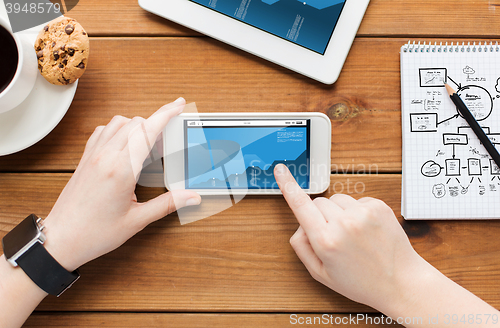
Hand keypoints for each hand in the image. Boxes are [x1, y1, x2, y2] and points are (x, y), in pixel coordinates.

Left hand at [42, 98, 200, 271]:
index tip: (178, 105)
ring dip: (136, 125)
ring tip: (148, 142)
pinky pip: (102, 131)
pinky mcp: (85, 159)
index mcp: (121, 170)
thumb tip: (191, 197)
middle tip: (169, 138)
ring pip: (118, 122)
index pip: (148, 131)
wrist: (62, 239)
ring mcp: (93, 156)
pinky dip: (117, 129)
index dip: (166, 114)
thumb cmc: (95, 233)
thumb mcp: (137, 220)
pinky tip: (124, 143)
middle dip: (156, 122)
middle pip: (135, 123)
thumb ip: (168, 204)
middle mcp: (105, 157)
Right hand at [274, 163, 425, 312]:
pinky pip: (356, 200)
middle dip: (319, 215)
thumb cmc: (360, 281)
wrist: (401, 282)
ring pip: (336, 199)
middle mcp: (344, 224)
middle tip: (334, 237)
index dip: (287, 186)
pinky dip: (356, 212)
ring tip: (352, 235)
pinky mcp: (378, 207)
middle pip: (318, 202)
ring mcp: (363, 213)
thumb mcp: (321, 273)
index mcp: (326, 241)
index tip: (280, 170)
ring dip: (338, 212)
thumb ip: (301, 247)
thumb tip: (300, 224)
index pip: (301, 205)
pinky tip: (365, 231)